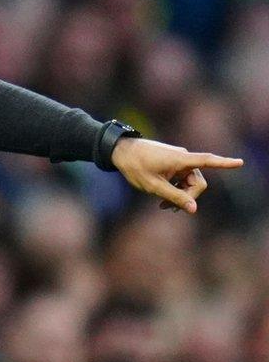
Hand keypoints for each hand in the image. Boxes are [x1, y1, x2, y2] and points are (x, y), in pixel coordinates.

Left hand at [110, 136, 243, 213]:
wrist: (120, 152)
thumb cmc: (135, 167)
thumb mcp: (153, 186)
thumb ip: (174, 197)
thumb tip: (193, 209)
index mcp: (181, 160)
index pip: (208, 160)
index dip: (225, 163)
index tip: (240, 163)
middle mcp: (184, 158)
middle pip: (198, 183)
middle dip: (188, 197)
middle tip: (169, 208)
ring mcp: (179, 160)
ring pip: (189, 183)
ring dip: (180, 195)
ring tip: (163, 206)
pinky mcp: (174, 163)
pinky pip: (182, 179)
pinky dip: (176, 189)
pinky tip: (162, 200)